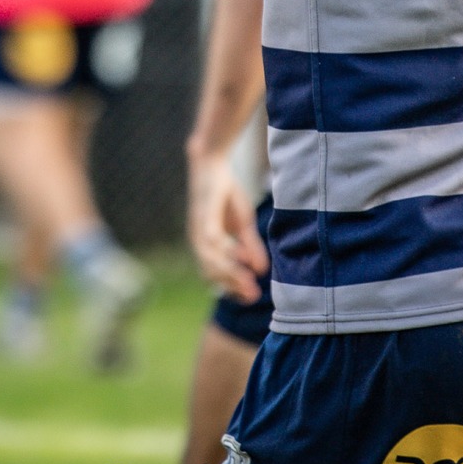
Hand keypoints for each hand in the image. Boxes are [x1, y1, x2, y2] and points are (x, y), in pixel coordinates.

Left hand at [186, 151, 266, 304]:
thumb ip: (251, 246)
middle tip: (253, 295)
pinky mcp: (204, 216)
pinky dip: (225, 250)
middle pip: (213, 273)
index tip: (252, 298)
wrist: (212, 165)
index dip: (234, 288)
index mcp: (207, 248)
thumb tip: (263, 270)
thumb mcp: (243, 224)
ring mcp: (200, 230)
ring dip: (231, 273)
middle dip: (234, 286)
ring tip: (249, 282)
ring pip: (212, 260)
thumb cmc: (225, 195)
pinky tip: (239, 257)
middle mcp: (200, 243)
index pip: (217, 276)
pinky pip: (212, 238)